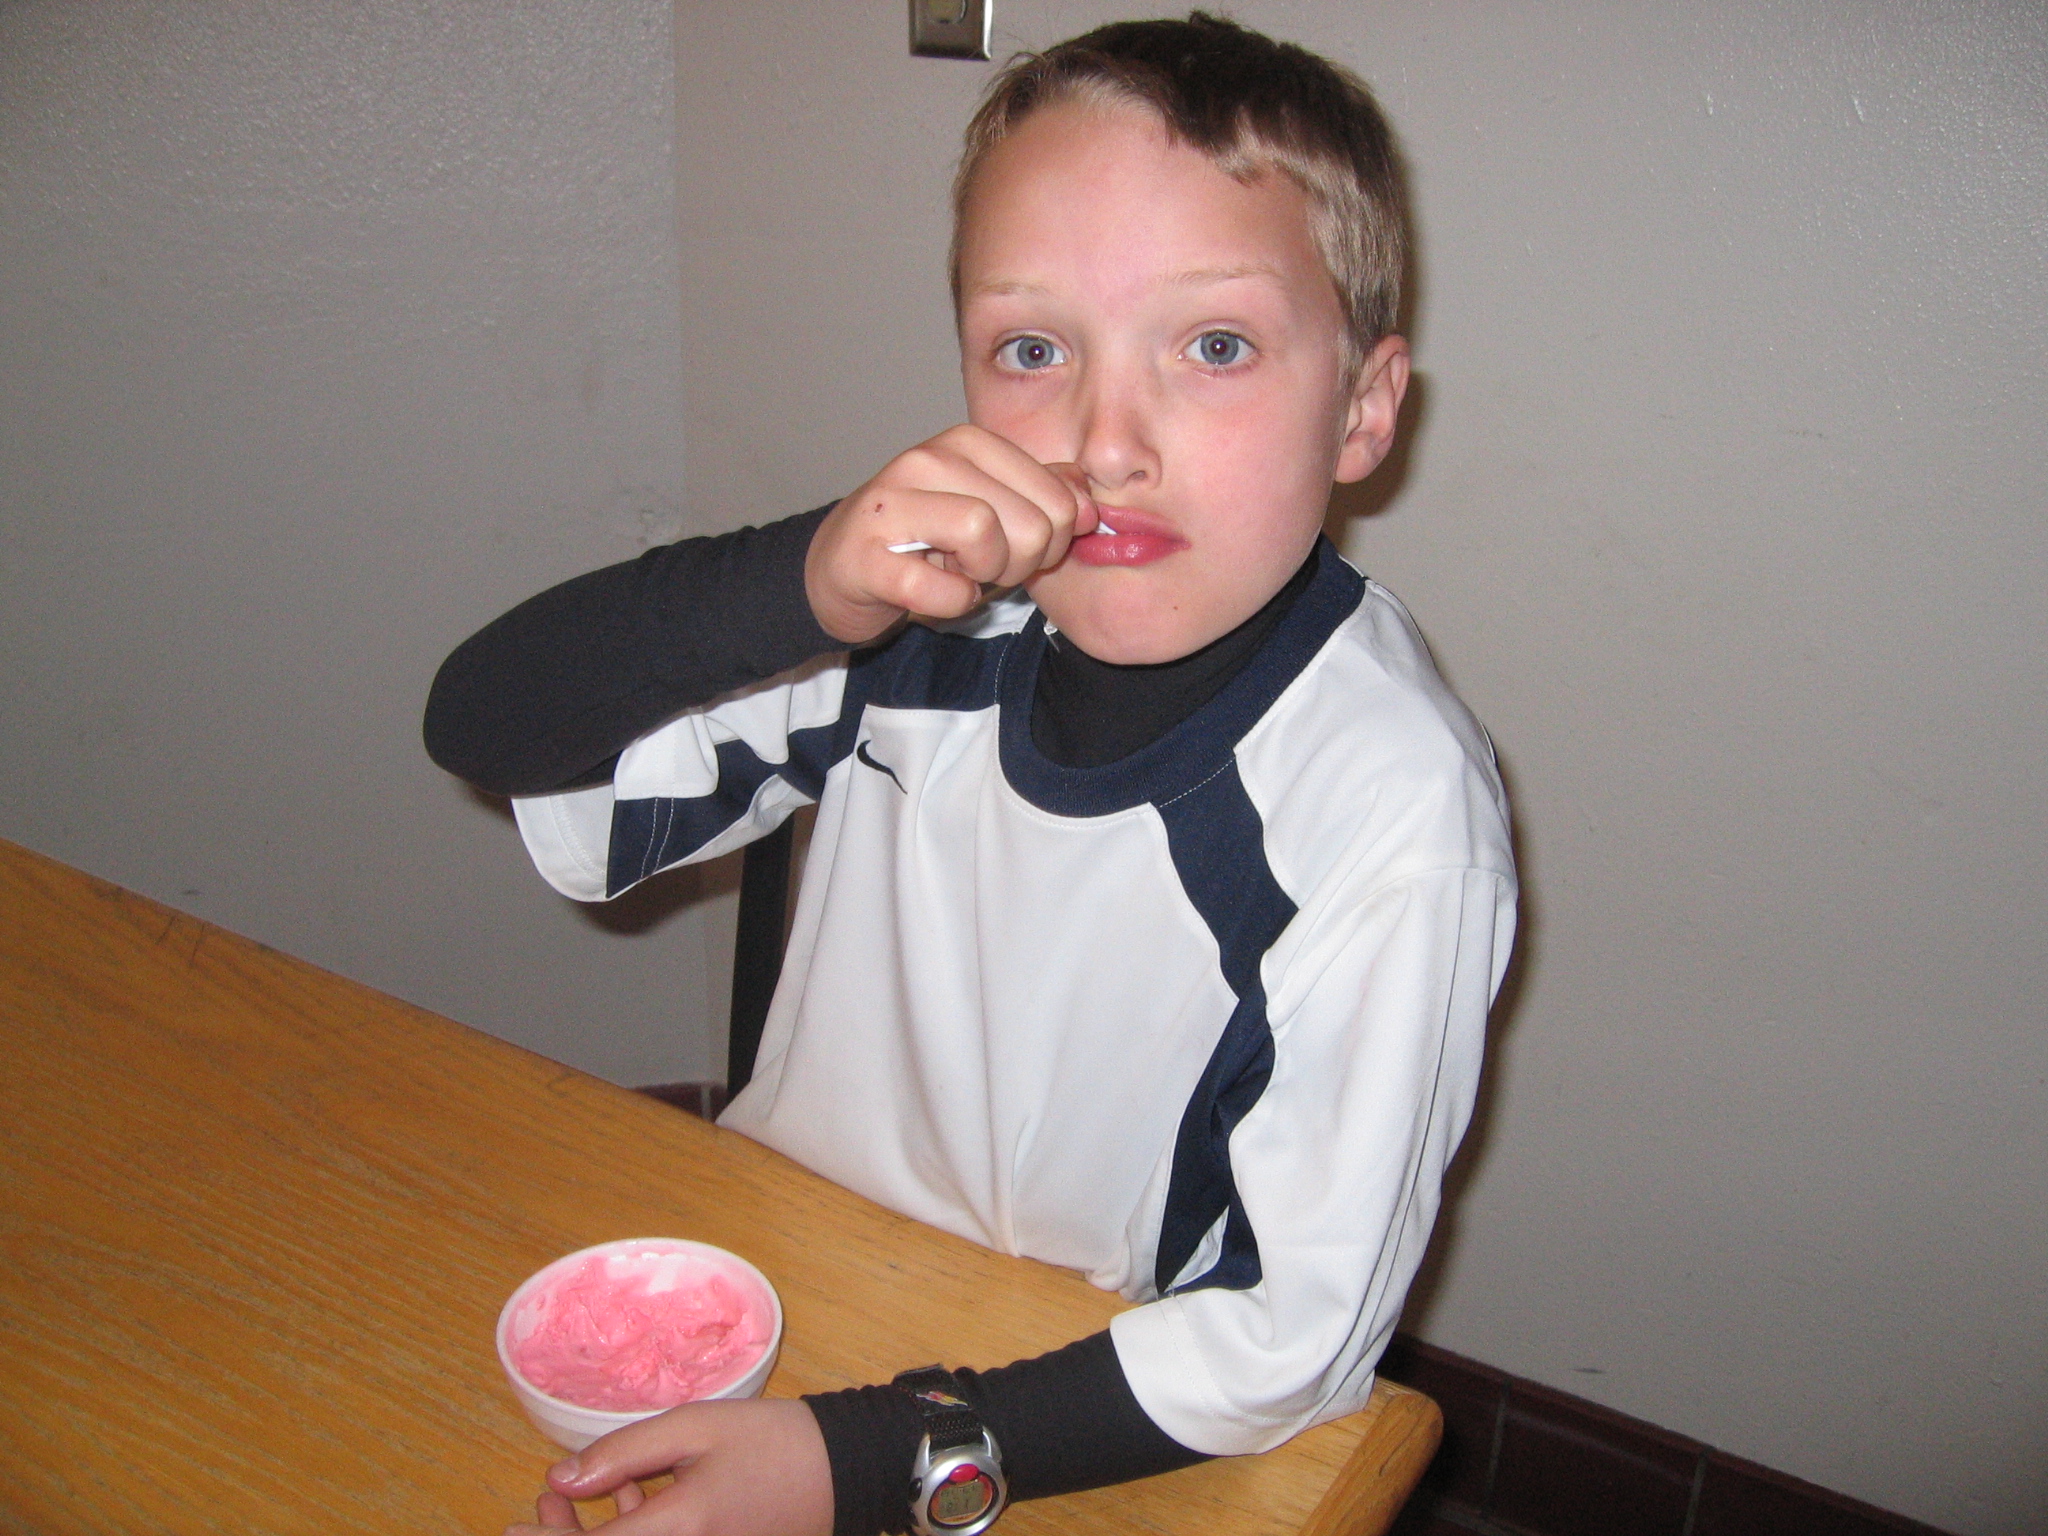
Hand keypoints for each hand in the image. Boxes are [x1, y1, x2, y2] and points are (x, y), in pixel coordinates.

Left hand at [504, 1397, 832, 1535]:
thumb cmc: (773, 1442)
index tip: (510, 1526)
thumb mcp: (694, 1428)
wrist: (844, 1469)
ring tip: (574, 1494)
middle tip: (544, 1504)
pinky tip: (629, 1495)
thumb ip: (623, 1453)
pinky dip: (634, 1533)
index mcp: (680, 1528)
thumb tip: (563, 1479)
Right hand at [805, 424, 1097, 643]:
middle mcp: (926, 460)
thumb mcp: (991, 510)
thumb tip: (1087, 502)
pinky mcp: (865, 556)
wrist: (838, 571)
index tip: (1016, 549)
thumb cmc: (923, 543)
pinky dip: (949, 603)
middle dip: (1021, 564)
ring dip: (984, 577)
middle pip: (1028, 521)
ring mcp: (890, 505)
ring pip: (984, 536)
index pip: (1057, 497)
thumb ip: (1043, 496)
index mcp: (966, 443)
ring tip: (958, 575)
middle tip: (985, 569)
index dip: (1053, 540)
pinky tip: (930, 594)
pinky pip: (941, 589)